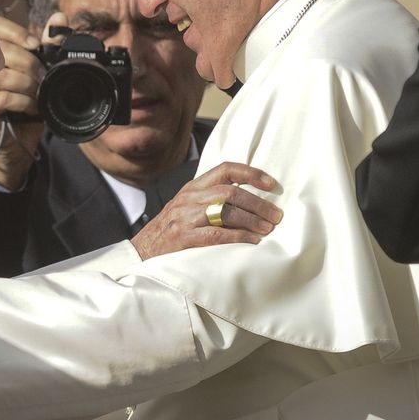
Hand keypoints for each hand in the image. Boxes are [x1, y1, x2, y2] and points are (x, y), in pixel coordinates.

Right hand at [0, 15, 45, 188]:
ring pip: (2, 75)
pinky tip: (33, 108)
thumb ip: (46, 45)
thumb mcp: (38, 72)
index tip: (35, 45)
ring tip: (39, 94)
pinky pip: (3, 97)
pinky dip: (24, 101)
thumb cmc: (25, 106)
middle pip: (0, 51)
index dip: (16, 31)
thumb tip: (60, 18)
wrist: (17, 144)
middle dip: (29, 62)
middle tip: (44, 77)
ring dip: (28, 84)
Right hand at [131, 162, 282, 259]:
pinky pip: (217, 234)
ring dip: (253, 220)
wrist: (141, 250)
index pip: (225, 169)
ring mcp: (186, 217)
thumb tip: (249, 199)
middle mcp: (190, 198)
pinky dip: (239, 237)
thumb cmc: (170, 230)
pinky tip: (253, 241)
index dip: (251, 173)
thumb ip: (210, 199)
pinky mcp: (184, 237)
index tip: (272, 184)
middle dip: (259, 204)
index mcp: (193, 187)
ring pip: (227, 211)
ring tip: (268, 229)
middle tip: (276, 216)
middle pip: (231, 192)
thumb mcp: (187, 206)